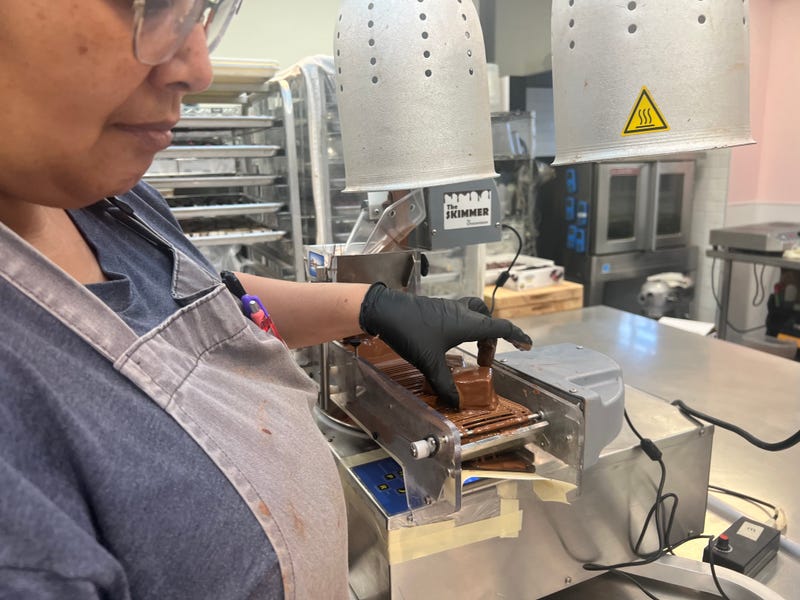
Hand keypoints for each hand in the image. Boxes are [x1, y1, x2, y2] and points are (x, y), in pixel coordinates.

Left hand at [359, 283, 532, 407]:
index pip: (501, 328)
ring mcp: (449, 308)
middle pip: (489, 322)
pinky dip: (465, 327)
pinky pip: (461, 315)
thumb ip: (445, 384)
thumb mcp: (429, 363)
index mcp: (468, 323)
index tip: (527, 346)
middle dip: (492, 341)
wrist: (385, 310)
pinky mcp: (437, 308)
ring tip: (473, 350)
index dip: (517, 336)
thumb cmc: (410, 332)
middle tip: (485, 362)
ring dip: (479, 331)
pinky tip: (452, 343)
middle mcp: (462, 312)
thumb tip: (456, 403)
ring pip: (475, 314)